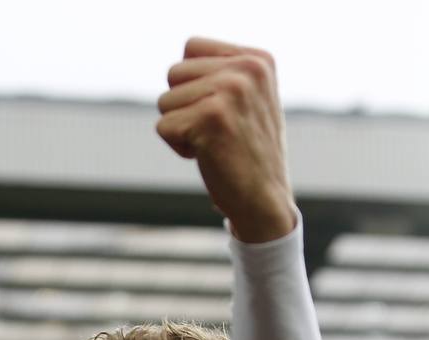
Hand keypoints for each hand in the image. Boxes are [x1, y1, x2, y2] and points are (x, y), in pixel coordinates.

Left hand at [156, 37, 294, 242]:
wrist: (265, 201)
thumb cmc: (249, 154)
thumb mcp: (247, 101)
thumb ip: (220, 74)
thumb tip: (176, 69)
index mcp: (258, 60)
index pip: (191, 49)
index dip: (193, 85)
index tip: (221, 112)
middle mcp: (248, 69)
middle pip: (174, 73)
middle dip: (184, 107)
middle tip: (217, 132)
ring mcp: (231, 91)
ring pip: (165, 101)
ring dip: (181, 128)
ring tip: (215, 143)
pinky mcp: (212, 117)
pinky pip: (164, 127)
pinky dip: (179, 148)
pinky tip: (209, 156)